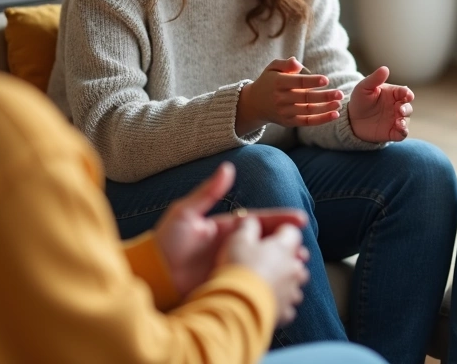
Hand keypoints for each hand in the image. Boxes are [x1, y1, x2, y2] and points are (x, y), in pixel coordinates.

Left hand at [153, 162, 308, 296]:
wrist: (152, 274)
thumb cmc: (165, 242)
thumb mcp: (185, 213)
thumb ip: (208, 192)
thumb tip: (228, 167)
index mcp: (228, 229)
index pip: (261, 222)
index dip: (282, 221)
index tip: (301, 220)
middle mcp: (233, 247)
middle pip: (268, 245)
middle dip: (289, 246)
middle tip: (304, 253)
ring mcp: (232, 267)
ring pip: (264, 265)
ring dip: (283, 267)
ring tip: (298, 271)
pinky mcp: (228, 286)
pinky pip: (252, 284)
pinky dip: (268, 285)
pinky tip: (281, 288)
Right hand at [224, 218, 310, 325]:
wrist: (237, 305)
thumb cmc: (238, 268)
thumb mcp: (237, 240)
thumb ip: (247, 226)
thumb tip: (252, 220)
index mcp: (284, 248)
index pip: (292, 232)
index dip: (280, 231)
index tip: (270, 235)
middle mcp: (294, 269)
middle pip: (298, 259)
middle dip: (287, 258)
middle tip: (268, 260)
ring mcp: (292, 292)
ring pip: (295, 284)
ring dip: (285, 282)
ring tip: (268, 283)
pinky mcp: (285, 312)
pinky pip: (288, 306)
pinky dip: (280, 304)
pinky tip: (267, 303)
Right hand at [236, 57, 342, 134]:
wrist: (254, 104)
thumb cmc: (269, 81)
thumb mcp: (272, 68)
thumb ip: (285, 63)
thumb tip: (297, 63)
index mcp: (278, 83)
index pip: (298, 82)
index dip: (312, 81)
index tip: (326, 79)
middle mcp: (281, 99)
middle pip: (306, 98)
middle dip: (324, 96)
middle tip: (340, 93)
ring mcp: (285, 112)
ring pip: (308, 111)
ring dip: (326, 108)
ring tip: (339, 103)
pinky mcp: (289, 122)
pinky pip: (307, 122)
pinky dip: (322, 120)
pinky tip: (335, 115)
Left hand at [347, 66, 412, 142]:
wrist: (351, 120)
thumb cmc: (359, 100)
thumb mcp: (363, 87)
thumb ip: (374, 79)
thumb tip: (385, 68)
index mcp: (393, 94)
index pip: (404, 92)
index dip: (407, 93)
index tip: (406, 94)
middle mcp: (396, 106)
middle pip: (408, 106)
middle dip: (406, 108)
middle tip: (400, 109)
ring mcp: (395, 119)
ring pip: (406, 120)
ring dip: (405, 120)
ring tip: (399, 121)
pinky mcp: (392, 132)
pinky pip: (402, 133)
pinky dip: (403, 132)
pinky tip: (399, 129)